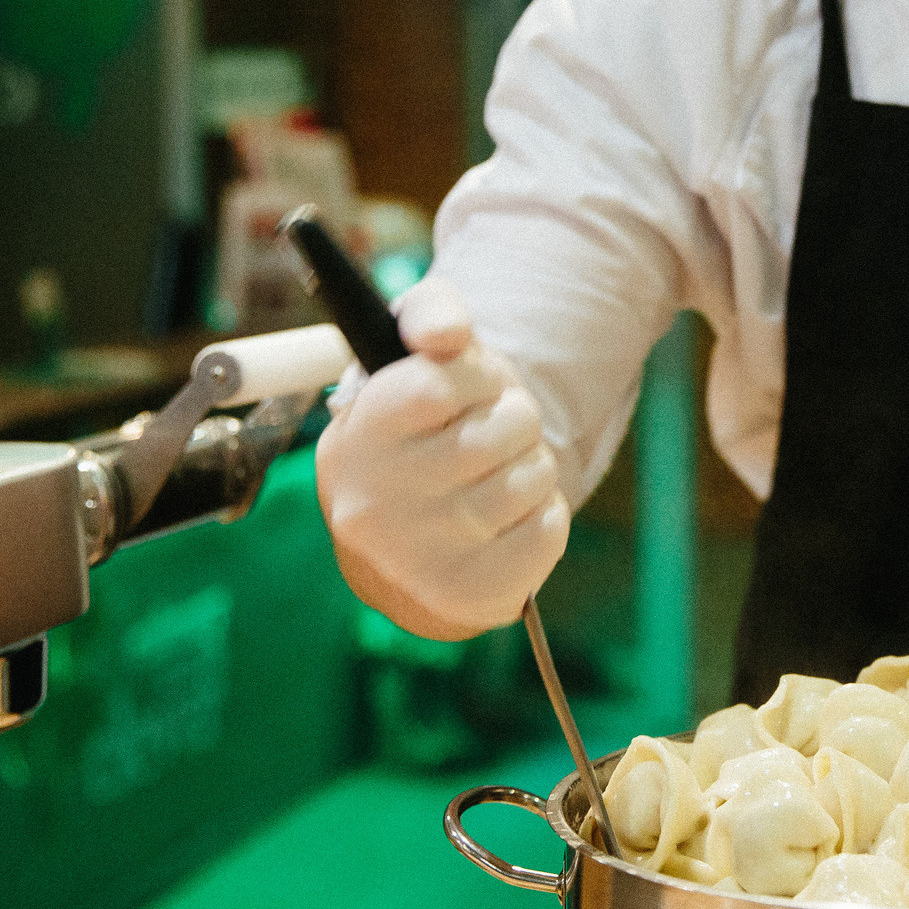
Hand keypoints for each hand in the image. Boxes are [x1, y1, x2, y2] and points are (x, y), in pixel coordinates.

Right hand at [314, 276, 568, 640]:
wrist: (402, 544)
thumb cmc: (421, 430)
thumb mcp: (414, 358)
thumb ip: (431, 313)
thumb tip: (447, 336)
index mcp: (358, 431)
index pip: (444, 378)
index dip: (478, 376)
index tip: (469, 389)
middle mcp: (374, 499)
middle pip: (508, 426)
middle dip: (516, 420)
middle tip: (489, 436)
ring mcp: (416, 556)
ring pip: (535, 477)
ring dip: (531, 469)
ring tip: (495, 478)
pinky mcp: (463, 595)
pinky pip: (550, 530)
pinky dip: (544, 517)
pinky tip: (507, 522)